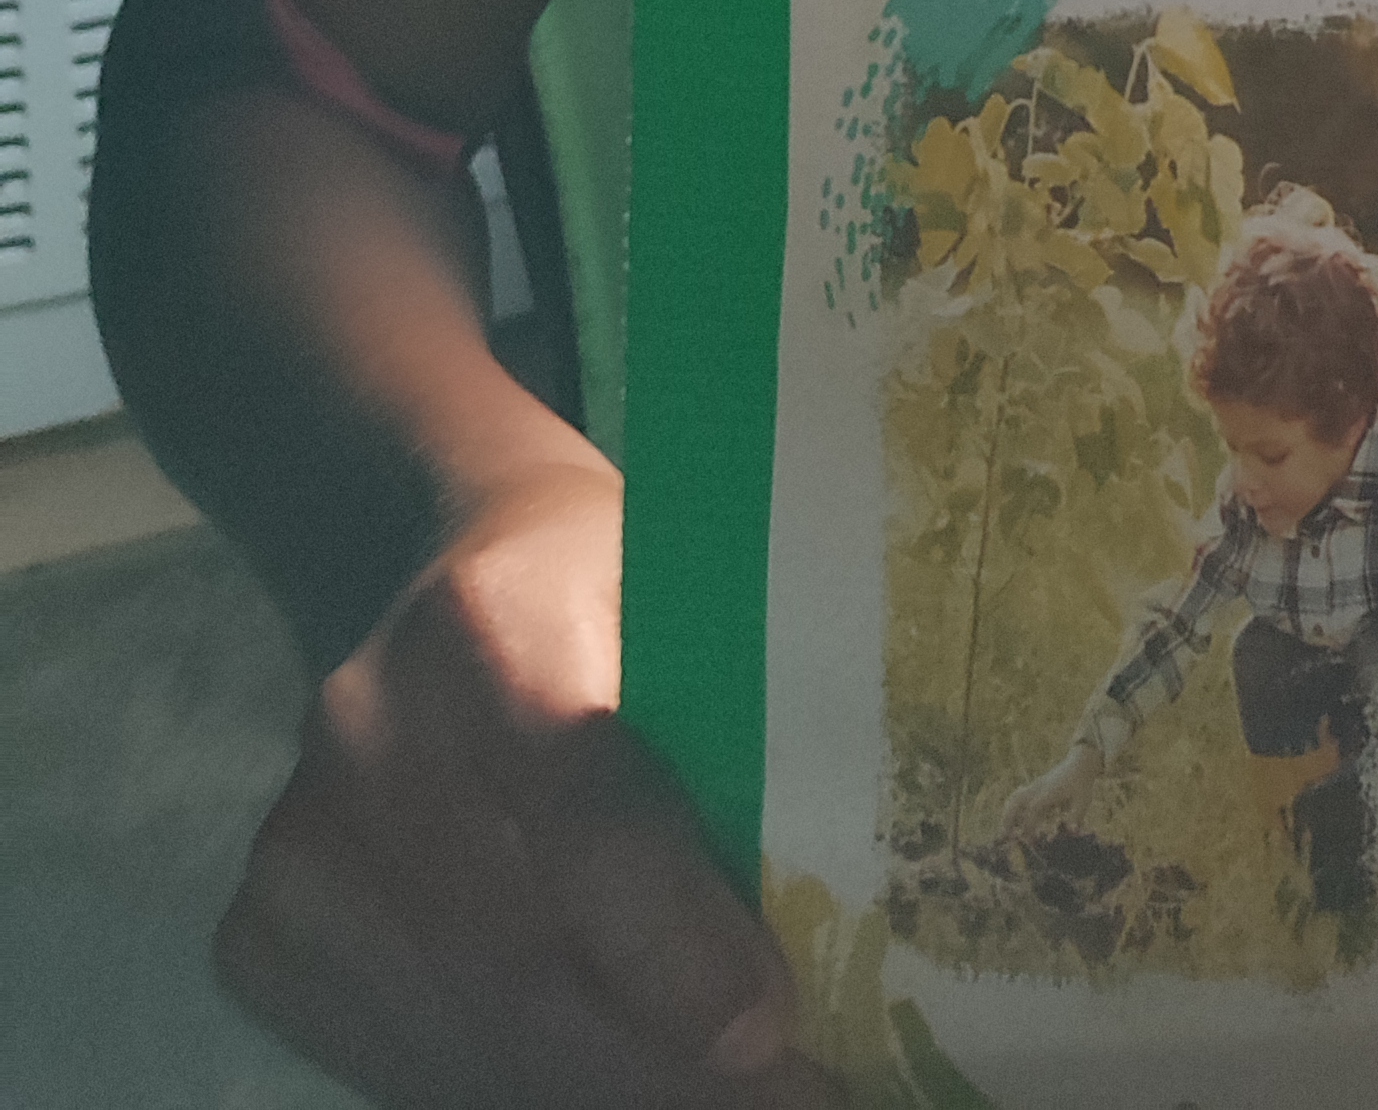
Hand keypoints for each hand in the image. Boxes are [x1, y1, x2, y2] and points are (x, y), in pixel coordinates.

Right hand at [215, 461, 842, 1108]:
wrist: (445, 576)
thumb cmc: (619, 581)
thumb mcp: (696, 597)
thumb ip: (744, 725)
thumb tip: (856, 910)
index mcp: (488, 622)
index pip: (576, 799)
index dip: (668, 936)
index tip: (765, 1026)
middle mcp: (367, 734)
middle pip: (525, 961)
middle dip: (673, 1070)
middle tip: (803, 1098)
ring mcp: (299, 848)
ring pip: (474, 1042)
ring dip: (618, 1096)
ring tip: (746, 1100)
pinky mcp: (265, 937)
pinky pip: (417, 1064)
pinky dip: (536, 1090)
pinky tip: (631, 1081)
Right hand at [992, 742, 1101, 846]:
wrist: (1080, 762)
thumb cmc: (1082, 783)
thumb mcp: (1083, 800)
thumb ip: (1076, 817)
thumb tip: (1072, 833)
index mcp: (1049, 792)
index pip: (1034, 809)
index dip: (1030, 825)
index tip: (1031, 840)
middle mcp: (1039, 788)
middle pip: (1017, 800)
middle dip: (1010, 818)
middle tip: (1006, 836)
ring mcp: (1036, 786)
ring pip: (1015, 797)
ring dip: (1008, 813)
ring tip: (1005, 830)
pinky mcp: (1035, 786)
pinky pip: (1019, 796)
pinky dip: (1013, 808)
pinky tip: (1013, 820)